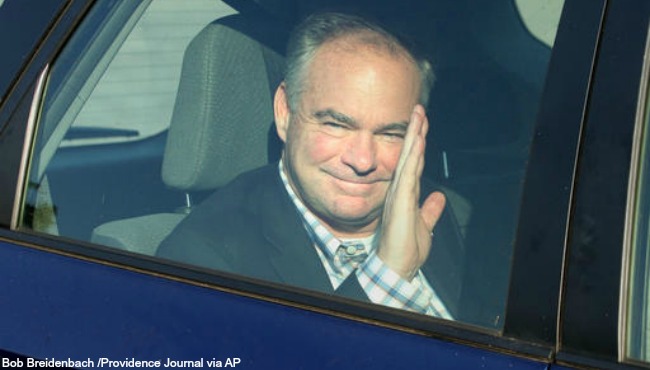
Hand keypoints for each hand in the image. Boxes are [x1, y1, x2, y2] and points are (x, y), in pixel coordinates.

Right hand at [376, 105, 445, 280]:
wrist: (395, 266)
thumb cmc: (405, 249)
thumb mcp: (425, 226)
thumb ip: (430, 210)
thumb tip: (439, 198)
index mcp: (406, 194)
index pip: (414, 163)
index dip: (418, 142)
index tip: (422, 124)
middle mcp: (401, 190)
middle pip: (410, 155)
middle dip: (415, 131)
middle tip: (419, 109)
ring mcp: (399, 193)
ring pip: (408, 158)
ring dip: (414, 136)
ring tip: (418, 115)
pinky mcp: (400, 200)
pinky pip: (407, 173)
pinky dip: (412, 156)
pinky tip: (417, 142)